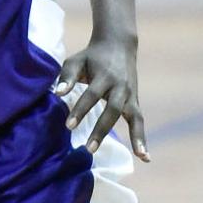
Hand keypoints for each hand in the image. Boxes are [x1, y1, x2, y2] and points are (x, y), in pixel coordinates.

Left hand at [53, 38, 148, 160]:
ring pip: (134, 117)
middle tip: (89, 148)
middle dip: (102, 129)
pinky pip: (140, 122)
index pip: (92, 94)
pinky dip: (142, 138)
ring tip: (139, 155)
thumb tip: (58, 93)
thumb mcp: (77, 61)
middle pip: (113, 110)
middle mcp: (121, 86)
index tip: (69, 126)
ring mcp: (130, 95)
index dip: (81, 110)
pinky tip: (145, 158)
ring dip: (136, 136)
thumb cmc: (92, 57)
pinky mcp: (134, 102)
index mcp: (105, 75)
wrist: (119, 45)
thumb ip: (67, 77)